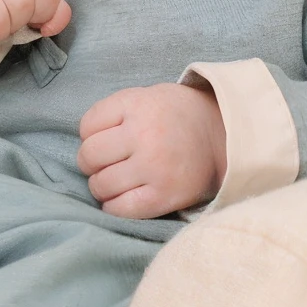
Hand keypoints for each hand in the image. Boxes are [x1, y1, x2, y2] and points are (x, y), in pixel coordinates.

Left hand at [77, 83, 227, 218]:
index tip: (106, 139)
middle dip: (91, 162)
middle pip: (89, 156)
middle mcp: (145, 134)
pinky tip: (122, 198)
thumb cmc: (175, 116)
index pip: (87, 126)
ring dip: (101, 186)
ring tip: (117, 179)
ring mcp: (155, 167)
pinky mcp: (165, 196)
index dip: (90, 135)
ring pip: (100, 184)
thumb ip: (114, 113)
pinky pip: (120, 209)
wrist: (223, 134)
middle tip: (107, 162)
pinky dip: (113, 206)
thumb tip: (83, 144)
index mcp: (138, 104)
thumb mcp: (145, 97)